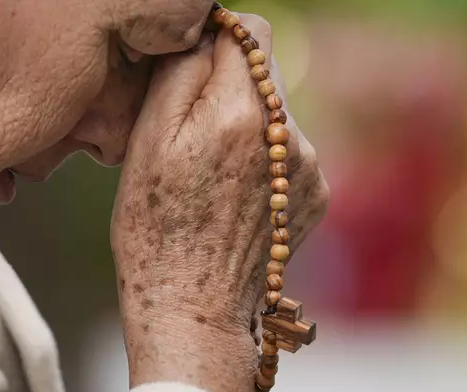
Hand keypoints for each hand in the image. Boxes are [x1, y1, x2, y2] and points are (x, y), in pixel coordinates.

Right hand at [111, 14, 328, 390]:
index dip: (220, 37)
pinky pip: (289, 148)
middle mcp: (289, 135)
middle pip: (267, 70)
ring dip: (247, 119)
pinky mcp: (318, 193)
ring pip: (277, 110)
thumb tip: (209, 33)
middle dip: (230, 81)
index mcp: (242, 114)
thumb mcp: (149, 141)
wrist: (195, 307)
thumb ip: (182, 72)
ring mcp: (310, 167)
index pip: (251, 32)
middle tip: (192, 123)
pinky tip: (235, 189)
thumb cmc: (157, 227)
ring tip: (211, 166)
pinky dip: (264, 153)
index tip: (196, 59)